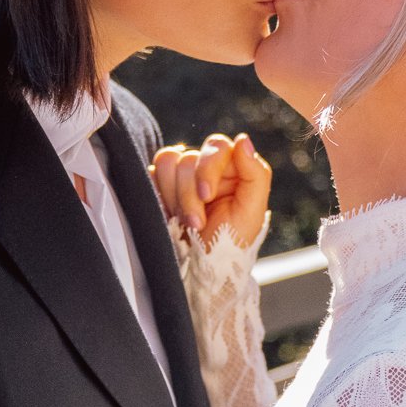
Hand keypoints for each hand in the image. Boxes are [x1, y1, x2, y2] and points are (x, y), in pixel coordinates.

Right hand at [151, 135, 270, 249]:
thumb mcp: (252, 210)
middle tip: (197, 222)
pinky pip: (150, 173)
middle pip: (188, 157)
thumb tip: (244, 139)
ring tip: (187, 222)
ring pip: (167, 162)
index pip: (216, 145)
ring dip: (175, 197)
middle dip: (189, 194)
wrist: (205, 267)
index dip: (207, 168)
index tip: (206, 196)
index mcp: (231, 167)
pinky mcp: (161, 185)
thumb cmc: (233, 240)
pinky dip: (160, 195)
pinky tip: (171, 215)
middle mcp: (205, 166)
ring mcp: (182, 175)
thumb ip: (255, 173)